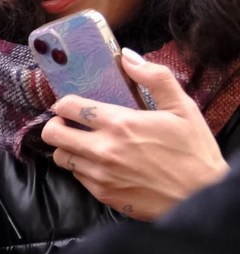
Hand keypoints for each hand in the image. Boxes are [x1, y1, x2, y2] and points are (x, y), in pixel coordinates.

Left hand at [42, 49, 229, 219]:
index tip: (70, 105)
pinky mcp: (102, 194)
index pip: (68, 107)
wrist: (201, 196)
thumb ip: (154, 77)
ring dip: (68, 147)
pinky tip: (100, 162)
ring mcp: (99, 174)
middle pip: (52, 134)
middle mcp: (103, 149)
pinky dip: (81, 167)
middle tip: (69, 123)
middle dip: (56, 124)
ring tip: (84, 143)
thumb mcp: (182, 108)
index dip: (64, 103)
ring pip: (60, 157)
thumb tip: (127, 56)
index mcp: (120, 123)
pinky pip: (76, 177)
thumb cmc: (194, 151)